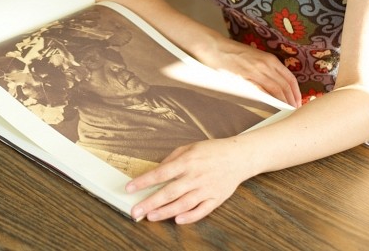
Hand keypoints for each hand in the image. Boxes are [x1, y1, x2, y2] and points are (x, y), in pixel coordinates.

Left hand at [127, 138, 248, 223]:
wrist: (239, 157)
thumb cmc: (212, 151)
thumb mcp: (189, 148)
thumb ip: (171, 159)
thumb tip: (156, 171)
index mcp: (187, 161)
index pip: (161, 173)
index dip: (144, 181)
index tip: (130, 188)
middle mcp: (195, 176)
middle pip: (169, 192)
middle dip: (150, 202)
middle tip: (135, 211)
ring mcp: (206, 189)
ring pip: (183, 204)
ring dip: (165, 212)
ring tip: (150, 217)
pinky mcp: (216, 199)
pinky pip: (201, 211)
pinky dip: (189, 217)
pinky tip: (177, 220)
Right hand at [198, 37, 301, 107]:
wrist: (214, 47)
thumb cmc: (233, 53)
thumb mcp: (255, 57)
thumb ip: (266, 68)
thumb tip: (275, 85)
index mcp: (270, 59)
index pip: (290, 78)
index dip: (296, 92)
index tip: (298, 102)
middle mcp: (266, 64)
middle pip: (285, 86)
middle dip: (292, 100)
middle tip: (294, 111)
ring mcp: (256, 71)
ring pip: (276, 89)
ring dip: (283, 102)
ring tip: (286, 112)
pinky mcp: (244, 77)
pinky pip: (261, 91)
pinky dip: (269, 101)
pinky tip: (272, 109)